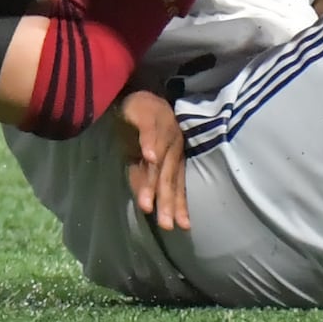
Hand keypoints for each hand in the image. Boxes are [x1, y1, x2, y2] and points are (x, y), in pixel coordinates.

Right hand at [111, 90, 189, 230]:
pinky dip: (149, 144)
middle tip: (166, 225)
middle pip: (168, 179)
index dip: (179, 205)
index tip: (183, 227)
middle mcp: (171, 149)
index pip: (177, 185)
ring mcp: (161, 133)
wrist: (139, 94)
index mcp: (172, 158)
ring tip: (148, 203)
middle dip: (167, 202)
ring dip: (153, 182)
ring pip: (158, 161)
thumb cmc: (145, 127)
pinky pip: (148, 132)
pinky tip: (149, 157)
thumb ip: (145, 177)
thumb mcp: (145, 156)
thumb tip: (147, 206)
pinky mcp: (147, 117)